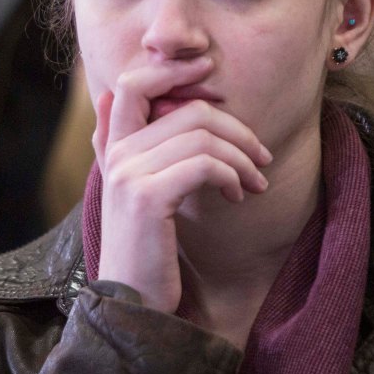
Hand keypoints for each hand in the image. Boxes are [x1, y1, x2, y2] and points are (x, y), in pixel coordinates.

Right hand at [92, 58, 271, 312]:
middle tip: (261, 157)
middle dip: (236, 129)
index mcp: (112, 147)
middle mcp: (116, 154)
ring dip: (243, 157)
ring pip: (203, 135)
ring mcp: (128, 173)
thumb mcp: (133, 192)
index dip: (173, 69)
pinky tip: (240, 196)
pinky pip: (205, 164)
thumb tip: (112, 94)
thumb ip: (124, 146)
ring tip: (257, 182)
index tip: (208, 68)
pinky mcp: (146, 196)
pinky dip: (233, 176)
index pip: (135, 84)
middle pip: (189, 110)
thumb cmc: (144, 250)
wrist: (131, 304)